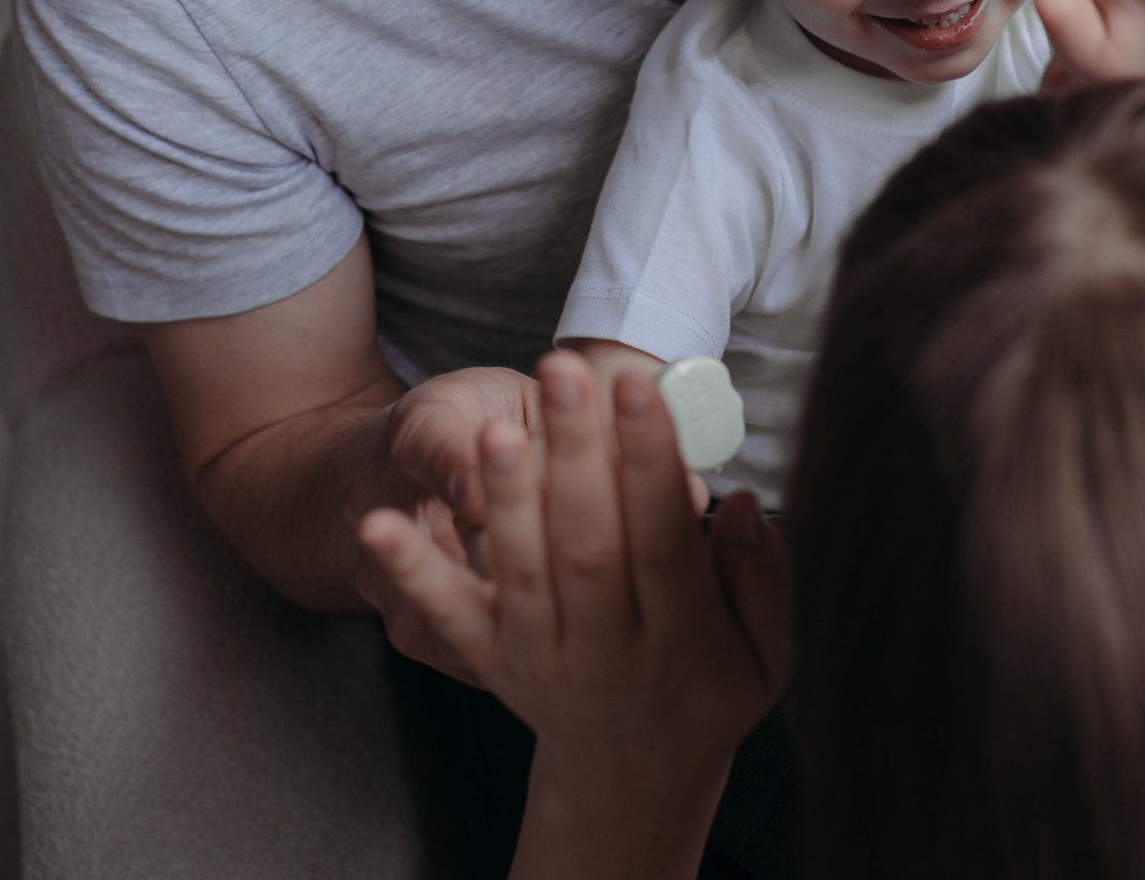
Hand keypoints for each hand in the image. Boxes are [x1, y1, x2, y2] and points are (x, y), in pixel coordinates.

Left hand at [364, 354, 792, 879]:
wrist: (635, 775)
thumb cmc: (712, 690)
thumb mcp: (769, 654)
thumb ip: (765, 582)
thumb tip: (741, 507)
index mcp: (684, 643)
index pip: (665, 540)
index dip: (652, 463)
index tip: (639, 386)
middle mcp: (608, 653)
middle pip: (589, 547)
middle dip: (578, 455)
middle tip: (564, 368)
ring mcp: (542, 659)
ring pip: (523, 572)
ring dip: (508, 498)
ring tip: (499, 427)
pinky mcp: (490, 661)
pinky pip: (446, 615)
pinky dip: (409, 572)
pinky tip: (376, 526)